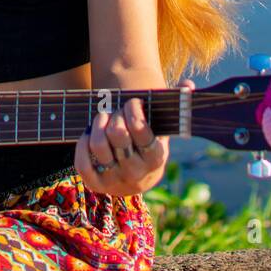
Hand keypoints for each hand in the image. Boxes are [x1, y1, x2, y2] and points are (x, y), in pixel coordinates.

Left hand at [75, 78, 195, 197]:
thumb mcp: (164, 128)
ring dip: (98, 124)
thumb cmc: (149, 142)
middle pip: (118, 135)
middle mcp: (137, 173)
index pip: (141, 130)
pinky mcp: (97, 185)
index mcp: (156, 158)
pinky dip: (83, 145)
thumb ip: (177, 105)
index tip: (133, 102)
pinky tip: (88, 134)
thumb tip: (188, 85)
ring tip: (102, 118)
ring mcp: (116, 181)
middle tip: (116, 110)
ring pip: (99, 146)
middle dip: (116, 115)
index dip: (133, 111)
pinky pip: (83, 164)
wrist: (138, 176)